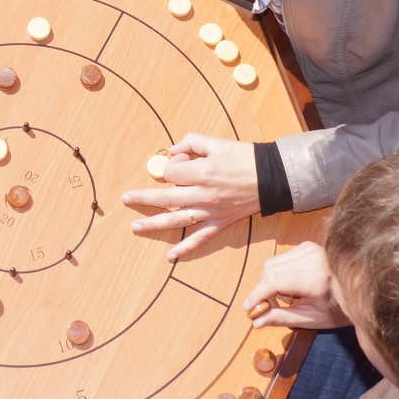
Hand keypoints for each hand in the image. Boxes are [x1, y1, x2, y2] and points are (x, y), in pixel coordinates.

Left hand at [121, 133, 259, 260]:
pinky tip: (170, 256)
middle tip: (125, 198)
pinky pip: (200, 238)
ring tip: (135, 226)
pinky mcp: (220, 222)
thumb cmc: (244, 157)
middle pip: (165, 198)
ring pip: (176, 219)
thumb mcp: (217, 143)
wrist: (273, 177)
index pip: (172, 173)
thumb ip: (191, 142)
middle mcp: (203, 194)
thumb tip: (171, 150)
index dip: (169, 166)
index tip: (175, 163)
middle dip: (143, 198)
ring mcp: (211, 211)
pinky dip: (185, 248)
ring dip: (154, 224)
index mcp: (202, 173)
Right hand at [243, 242, 350, 328]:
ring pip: (273, 263)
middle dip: (264, 289)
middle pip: (269, 270)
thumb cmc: (340, 309)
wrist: (363, 290)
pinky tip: (294, 285)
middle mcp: (310, 258)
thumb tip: (256, 321)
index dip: (257, 295)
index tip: (248, 308)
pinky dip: (280, 272)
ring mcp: (309, 249)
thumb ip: (282, 318)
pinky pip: (282, 258)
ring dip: (271, 281)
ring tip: (287, 297)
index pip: (273, 281)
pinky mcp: (308, 246)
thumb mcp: (311, 319)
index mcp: (314, 278)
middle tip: (269, 306)